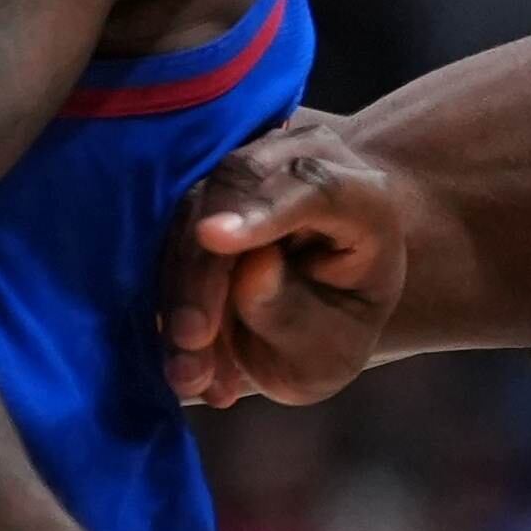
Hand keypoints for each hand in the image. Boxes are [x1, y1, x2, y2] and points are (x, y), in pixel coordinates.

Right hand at [160, 123, 413, 409]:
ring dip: (178, 291)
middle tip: (192, 340)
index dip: (264, 210)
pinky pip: (166, 225)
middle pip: (236, 191)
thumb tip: (251, 272)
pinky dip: (167, 291)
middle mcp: (302, 159)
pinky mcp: (200, 180)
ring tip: (190, 372)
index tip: (214, 238)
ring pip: (190, 207)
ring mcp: (247, 159)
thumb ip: (296, 315)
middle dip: (202, 269)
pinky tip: (184, 356)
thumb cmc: (335, 327)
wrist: (316, 299)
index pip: (314, 187)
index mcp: (363, 196)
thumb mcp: (330, 349)